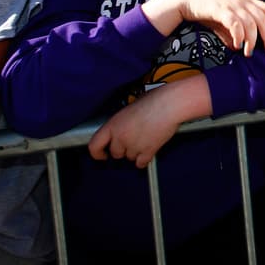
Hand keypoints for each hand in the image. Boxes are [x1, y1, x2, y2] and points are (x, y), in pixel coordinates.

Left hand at [87, 77, 209, 167]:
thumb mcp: (129, 110)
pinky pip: (141, 163)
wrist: (169, 104)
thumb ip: (121, 123)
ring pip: (130, 158)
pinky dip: (144, 159)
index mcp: (113, 124)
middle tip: (133, 139)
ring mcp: (134, 146)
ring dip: (136, 152)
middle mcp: (120, 137)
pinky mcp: (147, 151)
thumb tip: (122, 130)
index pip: (94, 146)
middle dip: (123, 149)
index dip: (97, 153)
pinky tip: (149, 149)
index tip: (102, 155)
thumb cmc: (153, 101)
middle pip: (116, 153)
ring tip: (145, 138)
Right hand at [145, 0, 264, 55]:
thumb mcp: (225, 22)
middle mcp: (242, 2)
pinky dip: (239, 36)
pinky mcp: (221, 10)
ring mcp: (232, 5)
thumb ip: (234, 33)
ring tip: (249, 52)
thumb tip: (239, 48)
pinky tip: (236, 45)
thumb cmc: (209, 11)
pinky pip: (235, 24)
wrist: (188, 0)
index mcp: (246, 2)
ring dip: (252, 40)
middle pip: (263, 19)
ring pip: (251, 23)